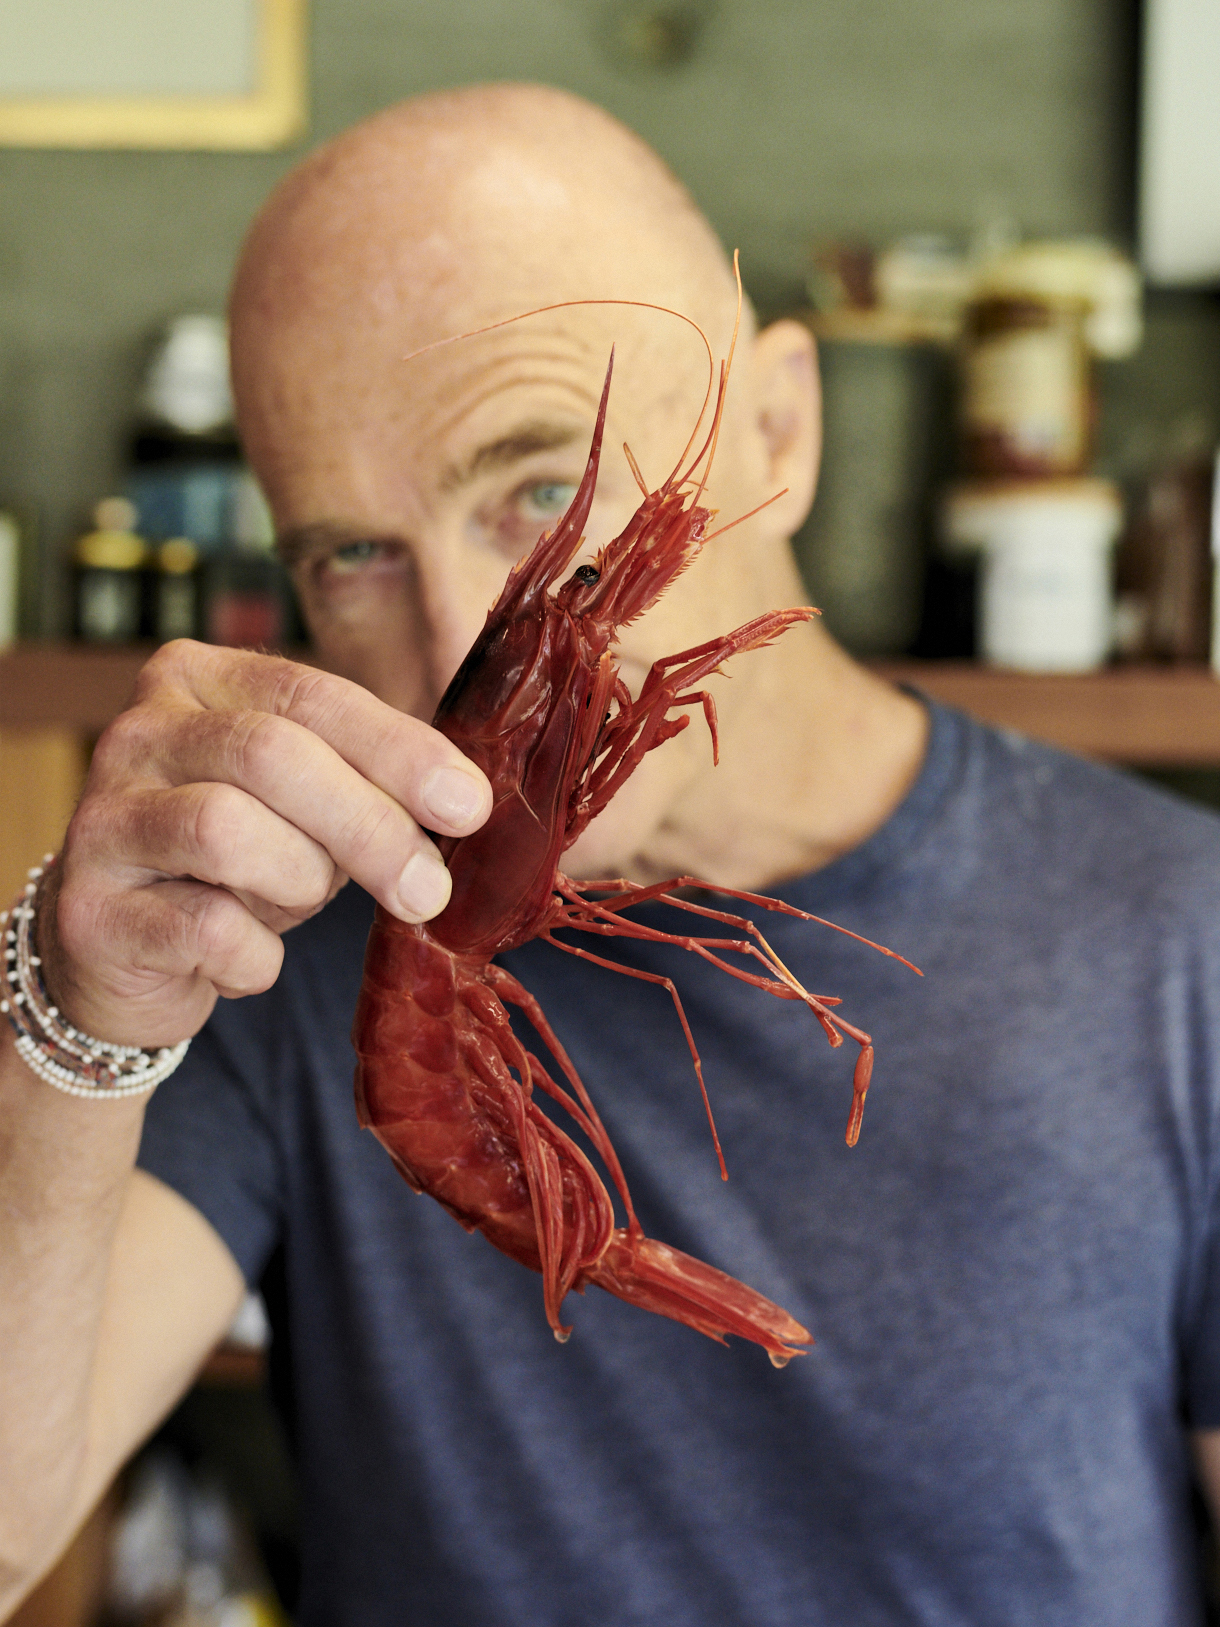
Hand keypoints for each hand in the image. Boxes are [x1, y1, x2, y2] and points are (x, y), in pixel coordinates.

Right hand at [39, 640, 490, 1047]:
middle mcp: (137, 733)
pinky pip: (203, 927)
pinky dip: (253, 954)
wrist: (124, 951)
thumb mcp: (309, 802)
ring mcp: (101, 818)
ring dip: (297, 882)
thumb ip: (372, 780)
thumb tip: (464, 799)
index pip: (310, 695)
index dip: (399, 750)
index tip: (468, 806)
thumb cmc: (239, 862)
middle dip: (367, 825)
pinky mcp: (87, 908)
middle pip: (270, 755)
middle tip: (426, 888)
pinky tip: (248, 957)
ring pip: (227, 831)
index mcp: (197, 679)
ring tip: (298, 902)